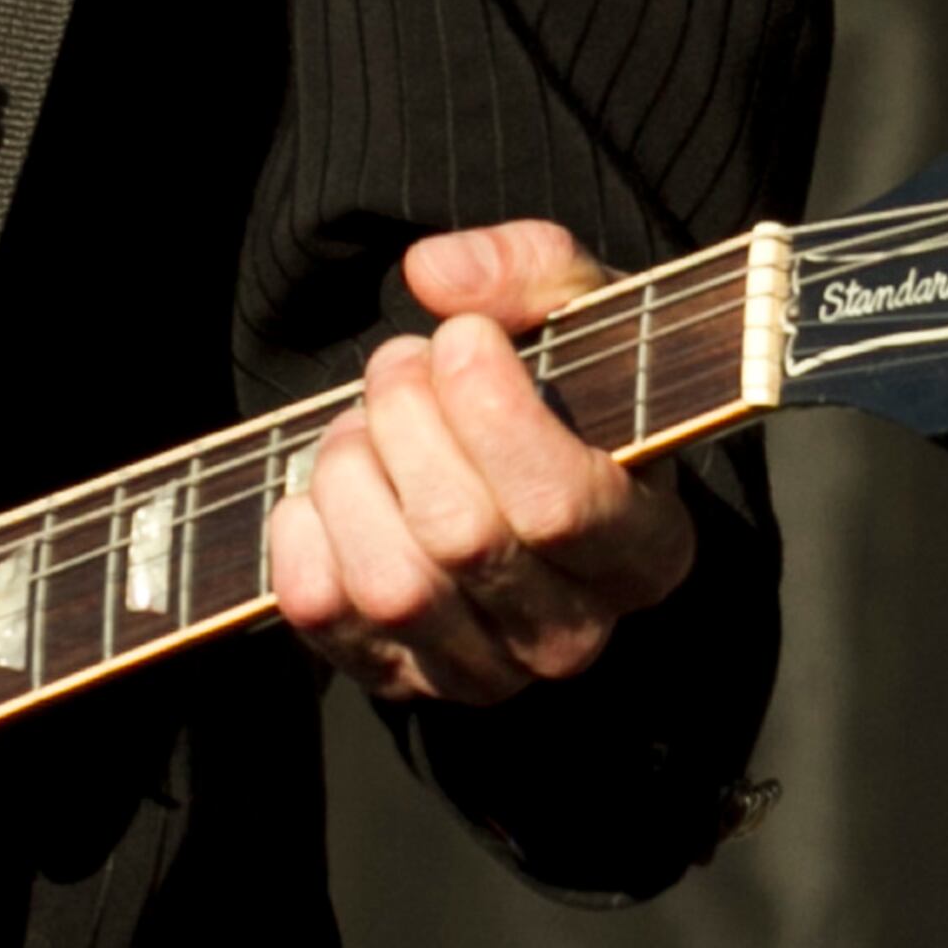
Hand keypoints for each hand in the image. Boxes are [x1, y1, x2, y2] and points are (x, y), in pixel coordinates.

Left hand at [271, 218, 690, 706]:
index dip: (490, 409)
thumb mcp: (578, 310)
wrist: (511, 463)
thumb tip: (435, 274)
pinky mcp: (394, 678)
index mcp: (645, 548)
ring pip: (390, 583)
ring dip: (352, 474)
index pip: (563, 505)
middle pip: (461, 536)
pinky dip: (301, 530)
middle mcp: (572, 632)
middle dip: (406, 422)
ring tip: (363, 425)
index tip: (460, 339)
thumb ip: (529, 269)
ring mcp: (481, 670)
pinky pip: (319, 611)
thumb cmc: (562, 389)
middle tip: (400, 364)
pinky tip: (329, 486)